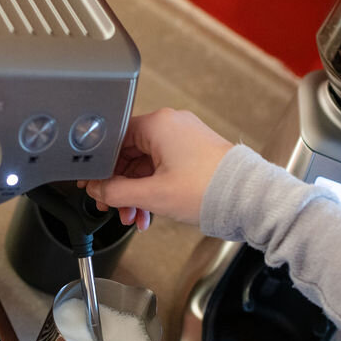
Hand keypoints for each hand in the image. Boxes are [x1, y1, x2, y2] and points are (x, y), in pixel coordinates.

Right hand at [81, 108, 232, 229]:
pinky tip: (150, 211)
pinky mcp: (195, 153)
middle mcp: (171, 125)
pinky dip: (153, 189)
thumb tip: (97, 190)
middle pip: (129, 154)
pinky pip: (163, 168)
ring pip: (146, 165)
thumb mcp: (152, 194)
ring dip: (136, 193)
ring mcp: (185, 138)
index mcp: (158, 124)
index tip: (93, 184)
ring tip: (134, 217)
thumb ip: (116, 192)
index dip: (101, 167)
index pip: (114, 140)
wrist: (247, 198)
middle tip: (112, 206)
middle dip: (120, 186)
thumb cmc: (208, 188)